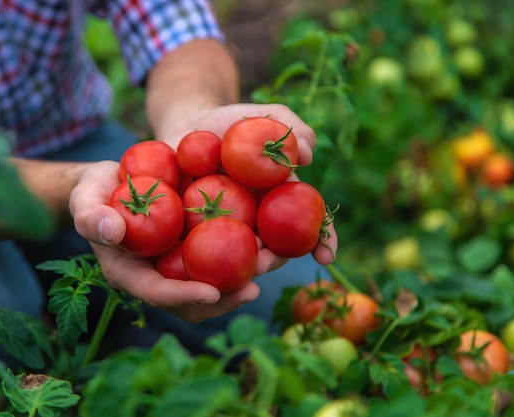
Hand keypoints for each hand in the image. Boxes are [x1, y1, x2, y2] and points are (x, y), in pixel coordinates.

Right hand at [69, 160, 259, 321]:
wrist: (115, 180)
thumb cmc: (95, 191)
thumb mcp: (85, 197)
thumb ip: (90, 215)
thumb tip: (112, 231)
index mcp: (131, 273)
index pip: (157, 293)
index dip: (184, 296)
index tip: (212, 292)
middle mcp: (159, 275)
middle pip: (194, 298)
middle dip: (225, 297)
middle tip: (254, 287)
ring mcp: (179, 262)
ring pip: (214, 281)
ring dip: (243, 277)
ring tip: (270, 262)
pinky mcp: (196, 246)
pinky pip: (222, 254)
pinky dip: (245, 251)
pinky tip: (268, 240)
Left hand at [159, 103, 338, 271]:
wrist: (186, 126)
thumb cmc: (231, 123)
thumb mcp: (263, 116)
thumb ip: (289, 126)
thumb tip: (308, 152)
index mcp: (279, 200)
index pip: (308, 224)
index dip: (322, 241)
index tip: (327, 256)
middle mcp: (256, 220)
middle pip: (271, 249)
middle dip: (273, 260)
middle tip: (266, 260)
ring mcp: (225, 228)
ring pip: (236, 255)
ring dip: (238, 265)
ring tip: (234, 264)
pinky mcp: (193, 229)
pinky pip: (198, 246)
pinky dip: (198, 256)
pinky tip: (196, 262)